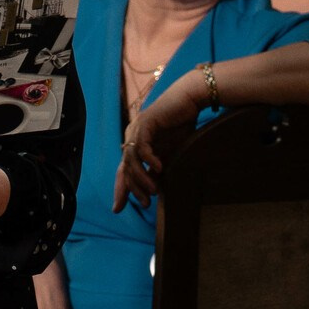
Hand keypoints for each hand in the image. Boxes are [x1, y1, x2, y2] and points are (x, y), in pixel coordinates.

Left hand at [114, 75, 204, 211]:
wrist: (190, 100)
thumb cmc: (181, 124)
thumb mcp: (169, 152)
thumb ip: (158, 167)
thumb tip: (154, 188)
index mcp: (135, 144)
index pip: (124, 170)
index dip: (121, 189)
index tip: (118, 209)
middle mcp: (132, 137)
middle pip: (124, 168)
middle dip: (131, 188)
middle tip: (144, 203)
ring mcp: (136, 129)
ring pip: (131, 159)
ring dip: (141, 177)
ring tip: (153, 191)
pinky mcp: (146, 122)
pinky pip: (143, 146)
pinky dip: (149, 159)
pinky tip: (159, 169)